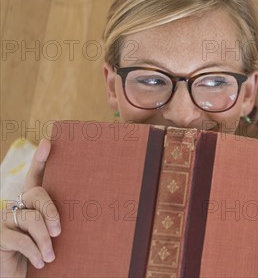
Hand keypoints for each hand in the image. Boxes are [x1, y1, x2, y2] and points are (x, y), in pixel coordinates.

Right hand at [0, 139, 60, 277]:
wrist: (23, 276)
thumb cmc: (47, 254)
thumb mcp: (58, 235)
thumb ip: (64, 221)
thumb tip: (99, 208)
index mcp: (33, 202)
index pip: (36, 176)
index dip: (40, 160)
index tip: (48, 143)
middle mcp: (18, 205)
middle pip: (37, 194)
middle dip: (51, 211)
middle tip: (59, 232)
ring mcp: (6, 220)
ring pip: (32, 219)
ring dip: (44, 240)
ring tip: (51, 256)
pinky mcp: (0, 236)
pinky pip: (21, 239)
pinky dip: (35, 252)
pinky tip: (41, 262)